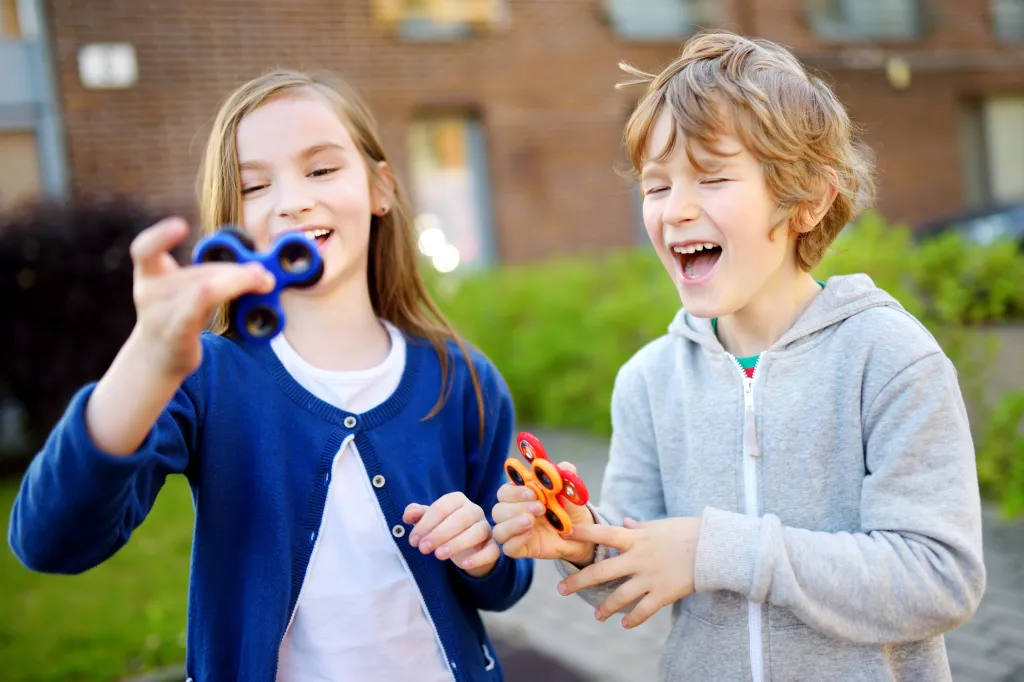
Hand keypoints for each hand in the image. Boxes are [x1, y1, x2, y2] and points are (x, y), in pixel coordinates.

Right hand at [129, 218, 274, 378]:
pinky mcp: (177, 333)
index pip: (144, 250)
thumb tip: (261, 272)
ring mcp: (161, 315)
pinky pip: (196, 309)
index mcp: (150, 276)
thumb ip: (214, 277)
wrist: (157, 359)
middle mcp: (150, 293)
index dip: (160, 236)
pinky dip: (218, 293)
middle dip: (234, 273)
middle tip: (261, 273)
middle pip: (199, 274)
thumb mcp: (184, 291)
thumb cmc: (176, 318)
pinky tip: (241, 288)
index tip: (181, 226)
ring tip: (263, 281)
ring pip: (204, 288)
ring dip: (238, 282)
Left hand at [403, 492, 499, 577]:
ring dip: (457, 543)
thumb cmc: (444, 529)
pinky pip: (492, 550)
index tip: (413, 540)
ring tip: (438, 555)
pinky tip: (463, 564)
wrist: (466, 549)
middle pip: (461, 518)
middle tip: (423, 548)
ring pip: (477, 532)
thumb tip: (408, 514)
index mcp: (458, 500)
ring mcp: (486, 528)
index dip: (426, 523)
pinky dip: (478, 557)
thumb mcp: (429, 521)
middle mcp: (475, 511)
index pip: (442, 507)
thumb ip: (417, 515)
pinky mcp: (493, 546)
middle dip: (439, 533)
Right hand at [491, 462, 595, 565]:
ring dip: (513, 524)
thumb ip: (566, 479)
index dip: (515, 491)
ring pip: (498, 529)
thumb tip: (564, 466)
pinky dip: (517, 540)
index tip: (532, 491)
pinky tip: (531, 535)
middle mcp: (514, 513)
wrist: (581, 535)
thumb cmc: (570, 510)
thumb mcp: (571, 493)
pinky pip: (508, 548)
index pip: (505, 491)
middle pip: (498, 510)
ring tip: (532, 521)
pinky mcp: (520, 548)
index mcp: (520, 496)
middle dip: (517, 507)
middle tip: (540, 508)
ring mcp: (515, 532)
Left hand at [557, 516, 701, 628]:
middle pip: (602, 571)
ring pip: (620, 596)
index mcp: (636, 538)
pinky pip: (644, 611)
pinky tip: (625, 624)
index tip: (563, 534)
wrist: (715, 548)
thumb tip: (627, 521)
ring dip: (606, 607)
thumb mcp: (660, 525)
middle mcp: (638, 558)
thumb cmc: (688, 532)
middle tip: (561, 589)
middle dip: (579, 580)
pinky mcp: (664, 593)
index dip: (583, 533)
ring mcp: (650, 577)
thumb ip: (640, 527)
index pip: (603, 533)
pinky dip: (633, 619)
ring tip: (598, 616)